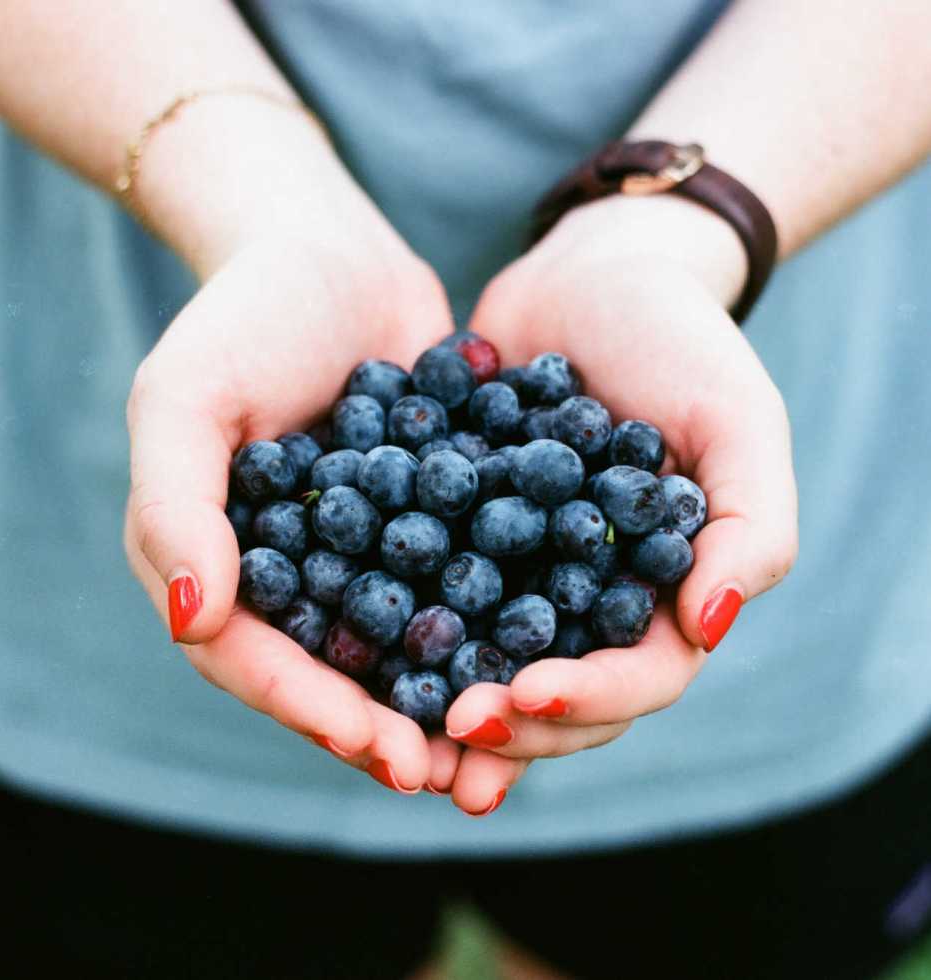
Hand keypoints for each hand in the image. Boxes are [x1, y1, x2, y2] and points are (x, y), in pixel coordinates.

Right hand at [123, 136, 462, 794]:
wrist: (328, 253)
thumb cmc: (242, 318)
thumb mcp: (185, 400)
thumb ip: (174, 509)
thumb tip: (194, 623)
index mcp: (224, 562)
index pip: (256, 659)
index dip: (313, 711)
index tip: (382, 751)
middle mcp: (294, 571)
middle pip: (333, 670)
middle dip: (386, 726)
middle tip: (448, 775)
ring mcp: (365, 549)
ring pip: (400, 642)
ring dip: (445, 695)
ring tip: (502, 741)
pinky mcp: (428, 518)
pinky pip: (456, 579)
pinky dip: (491, 620)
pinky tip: (545, 651)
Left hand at [443, 194, 797, 777]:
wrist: (590, 277)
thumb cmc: (679, 341)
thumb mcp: (735, 420)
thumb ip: (751, 526)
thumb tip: (712, 628)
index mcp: (662, 592)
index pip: (638, 677)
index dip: (589, 699)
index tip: (529, 695)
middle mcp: (588, 599)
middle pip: (556, 692)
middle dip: (509, 721)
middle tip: (453, 728)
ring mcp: (520, 573)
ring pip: (486, 661)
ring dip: (446, 705)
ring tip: (396, 735)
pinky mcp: (460, 535)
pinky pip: (428, 591)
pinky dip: (396, 627)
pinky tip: (350, 647)